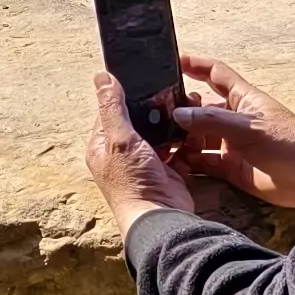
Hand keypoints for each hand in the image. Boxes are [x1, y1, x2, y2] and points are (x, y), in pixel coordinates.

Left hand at [86, 70, 195, 238]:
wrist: (160, 218)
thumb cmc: (132, 182)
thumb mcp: (119, 139)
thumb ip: (112, 107)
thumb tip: (101, 77)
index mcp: (102, 146)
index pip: (111, 111)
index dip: (127, 96)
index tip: (147, 81)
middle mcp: (122, 154)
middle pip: (141, 121)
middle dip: (157, 110)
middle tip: (175, 95)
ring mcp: (147, 163)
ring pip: (162, 133)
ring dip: (174, 124)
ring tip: (189, 109)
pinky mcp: (169, 171)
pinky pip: (179, 149)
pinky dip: (186, 141)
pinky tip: (193, 132)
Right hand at [167, 52, 294, 210]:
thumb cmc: (288, 143)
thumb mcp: (248, 128)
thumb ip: (211, 121)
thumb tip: (177, 114)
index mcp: (242, 99)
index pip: (214, 73)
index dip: (194, 64)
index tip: (171, 59)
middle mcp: (233, 119)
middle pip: (199, 108)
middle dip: (179, 108)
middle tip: (153, 113)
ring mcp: (230, 144)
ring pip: (197, 136)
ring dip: (180, 138)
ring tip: (157, 140)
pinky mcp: (230, 167)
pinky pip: (202, 162)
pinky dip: (188, 162)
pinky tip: (172, 162)